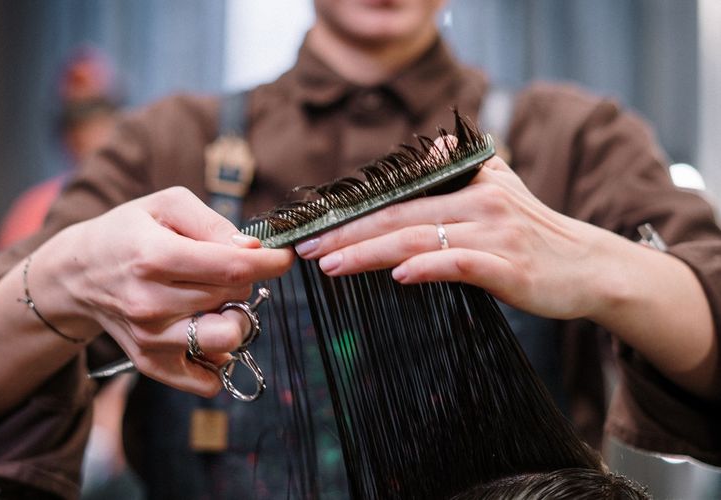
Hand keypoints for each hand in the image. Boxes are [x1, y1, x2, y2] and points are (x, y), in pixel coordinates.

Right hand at [41, 186, 292, 395]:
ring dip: (236, 318)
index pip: (233, 267)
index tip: (284, 257)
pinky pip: (207, 380)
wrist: (79, 274)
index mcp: (154, 257)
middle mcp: (151, 303)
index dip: (271, 262)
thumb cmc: (128, 233)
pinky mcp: (152, 364)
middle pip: (234, 297)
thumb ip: (212, 222)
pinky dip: (218, 358)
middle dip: (244, 279)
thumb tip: (252, 250)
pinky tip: (206, 329)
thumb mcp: (166, 205)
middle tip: (224, 268)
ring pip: (228, 339)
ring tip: (218, 300)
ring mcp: (151, 338)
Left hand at [295, 155, 617, 320]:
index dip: (354, 212)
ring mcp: (495, 234)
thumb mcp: (502, 186)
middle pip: (399, 217)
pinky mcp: (510, 266)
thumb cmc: (536, 232)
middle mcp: (479, 203)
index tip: (314, 228)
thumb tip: (426, 147)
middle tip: (307, 248)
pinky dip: (428, 267)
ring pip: (419, 239)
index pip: (399, 197)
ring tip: (332, 265)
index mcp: (469, 184)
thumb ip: (461, 167)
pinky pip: (460, 263)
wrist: (590, 267)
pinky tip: (399, 276)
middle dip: (347, 233)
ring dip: (370, 252)